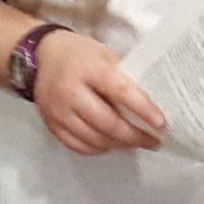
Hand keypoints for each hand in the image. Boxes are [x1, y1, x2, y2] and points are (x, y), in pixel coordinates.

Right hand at [30, 31, 166, 158]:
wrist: (43, 55)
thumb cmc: (79, 54)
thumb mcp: (105, 55)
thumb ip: (124, 77)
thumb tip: (149, 105)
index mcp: (88, 69)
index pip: (120, 91)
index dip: (142, 109)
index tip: (160, 123)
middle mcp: (70, 91)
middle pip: (107, 122)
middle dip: (135, 136)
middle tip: (153, 141)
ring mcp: (58, 111)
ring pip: (94, 138)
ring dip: (119, 145)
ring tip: (135, 143)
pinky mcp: (51, 125)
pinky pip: (78, 145)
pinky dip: (98, 148)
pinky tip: (111, 144)